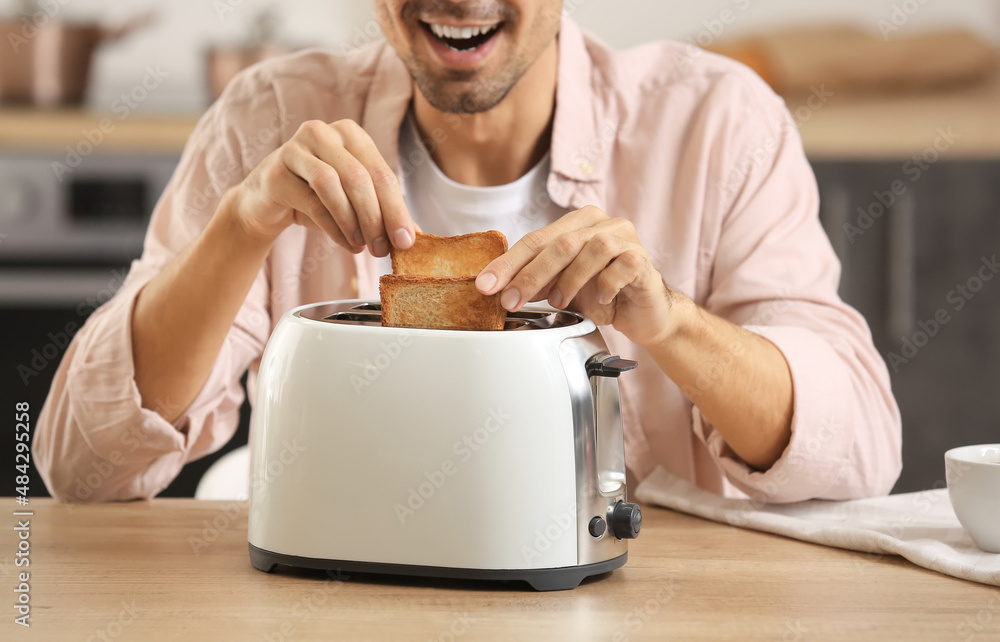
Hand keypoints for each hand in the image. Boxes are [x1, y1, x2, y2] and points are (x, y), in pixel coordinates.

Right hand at [231, 119, 414, 255]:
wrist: (266, 203)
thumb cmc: (316, 199)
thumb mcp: (354, 203)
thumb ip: (383, 213)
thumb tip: (415, 237)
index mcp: (350, 134)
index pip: (382, 173)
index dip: (397, 209)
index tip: (407, 241)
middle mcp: (323, 133)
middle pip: (360, 177)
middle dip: (377, 217)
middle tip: (383, 249)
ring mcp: (296, 148)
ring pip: (333, 184)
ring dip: (352, 221)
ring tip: (362, 246)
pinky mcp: (276, 171)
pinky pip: (311, 200)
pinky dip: (332, 227)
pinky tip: (345, 243)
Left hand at [476, 206, 674, 346]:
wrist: (644, 312)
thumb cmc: (602, 293)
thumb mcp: (561, 287)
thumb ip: (536, 281)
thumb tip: (498, 288)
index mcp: (577, 222)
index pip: (535, 239)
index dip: (507, 263)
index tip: (485, 285)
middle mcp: (601, 223)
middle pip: (560, 243)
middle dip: (530, 274)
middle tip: (511, 300)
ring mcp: (625, 237)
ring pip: (591, 249)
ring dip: (568, 280)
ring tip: (558, 302)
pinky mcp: (642, 259)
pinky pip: (620, 267)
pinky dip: (605, 285)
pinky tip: (601, 299)